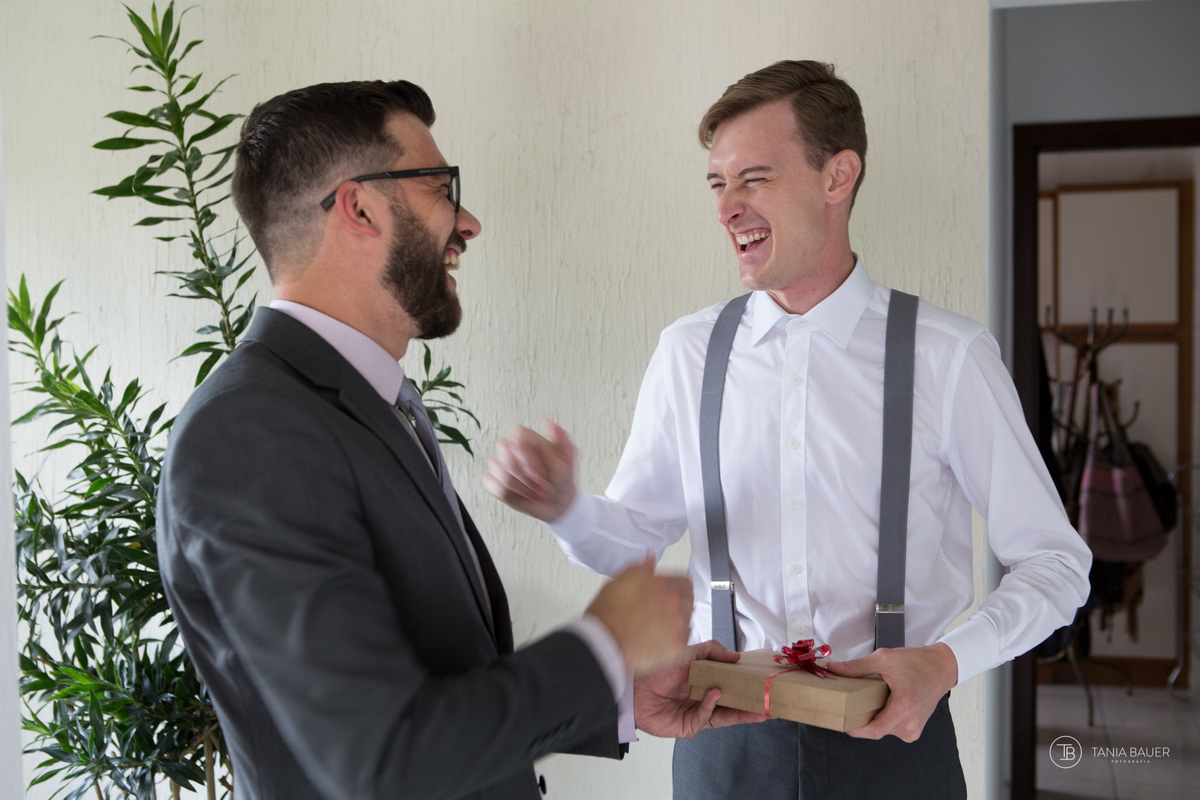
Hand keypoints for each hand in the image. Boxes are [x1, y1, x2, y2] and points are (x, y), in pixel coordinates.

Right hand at [483, 420, 576, 521]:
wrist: (557, 502)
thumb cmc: (562, 478)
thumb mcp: (569, 457)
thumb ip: (562, 437)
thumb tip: (547, 421)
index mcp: (529, 439)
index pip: (518, 436)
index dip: (526, 457)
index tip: (539, 474)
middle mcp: (512, 448)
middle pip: (506, 454)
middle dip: (525, 476)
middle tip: (541, 487)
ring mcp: (501, 464)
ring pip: (500, 471)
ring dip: (521, 488)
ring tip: (536, 493)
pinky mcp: (494, 481)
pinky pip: (493, 484)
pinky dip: (510, 494)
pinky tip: (523, 496)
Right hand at [586, 557, 691, 672]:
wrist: (603, 643)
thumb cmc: (608, 613)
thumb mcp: (621, 580)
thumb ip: (641, 568)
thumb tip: (651, 559)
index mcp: (664, 583)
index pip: (684, 581)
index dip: (675, 586)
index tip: (667, 592)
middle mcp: (675, 602)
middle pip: (687, 600)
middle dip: (676, 603)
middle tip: (660, 610)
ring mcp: (679, 625)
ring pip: (687, 620)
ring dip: (676, 621)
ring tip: (656, 627)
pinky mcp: (678, 646)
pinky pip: (684, 641)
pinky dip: (674, 640)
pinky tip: (659, 640)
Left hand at [634, 640, 768, 738]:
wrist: (633, 687)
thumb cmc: (656, 670)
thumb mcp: (687, 653)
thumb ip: (711, 650)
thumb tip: (735, 656)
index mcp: (705, 684)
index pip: (731, 688)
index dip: (747, 688)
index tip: (764, 686)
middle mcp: (704, 701)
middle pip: (733, 707)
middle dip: (752, 707)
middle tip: (769, 705)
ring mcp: (697, 715)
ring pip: (724, 717)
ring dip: (741, 714)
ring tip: (758, 710)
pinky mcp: (688, 726)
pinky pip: (704, 717)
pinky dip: (711, 705)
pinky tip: (715, 695)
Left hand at [824, 642, 957, 741]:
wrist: (941, 667)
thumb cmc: (916, 663)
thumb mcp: (884, 659)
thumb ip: (856, 667)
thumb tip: (832, 669)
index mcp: (904, 707)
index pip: (875, 730)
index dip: (855, 729)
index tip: (841, 721)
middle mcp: (911, 723)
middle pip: (877, 730)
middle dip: (862, 719)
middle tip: (850, 705)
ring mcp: (914, 728)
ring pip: (884, 729)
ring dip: (874, 717)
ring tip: (870, 700)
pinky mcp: (915, 729)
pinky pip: (892, 729)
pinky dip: (884, 718)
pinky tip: (883, 704)